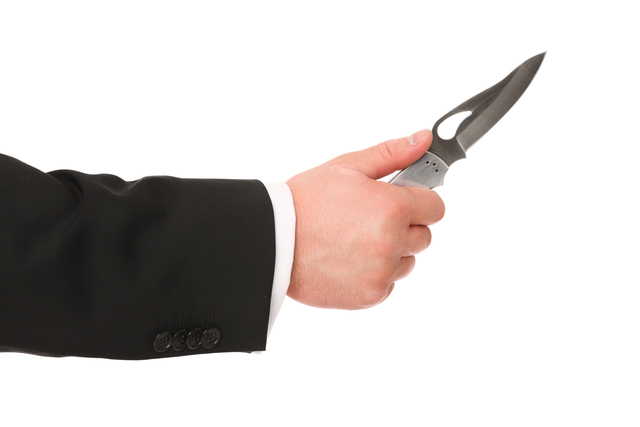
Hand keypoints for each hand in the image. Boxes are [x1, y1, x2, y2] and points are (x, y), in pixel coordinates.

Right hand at [286, 129, 444, 308]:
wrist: (272, 242)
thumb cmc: (305, 202)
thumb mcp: (347, 167)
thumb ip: (391, 154)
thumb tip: (423, 139)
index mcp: (392, 207)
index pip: (436, 207)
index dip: (420, 201)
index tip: (402, 200)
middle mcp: (392, 242)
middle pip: (424, 237)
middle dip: (405, 226)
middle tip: (371, 219)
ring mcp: (382, 272)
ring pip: (407, 262)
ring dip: (392, 252)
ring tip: (356, 240)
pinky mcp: (371, 296)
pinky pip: (389, 284)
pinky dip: (375, 274)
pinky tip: (349, 260)